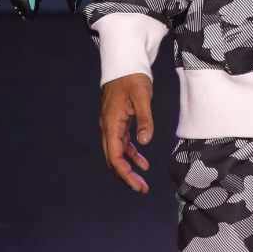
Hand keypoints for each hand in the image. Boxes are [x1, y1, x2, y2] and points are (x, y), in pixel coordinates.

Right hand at [100, 73, 154, 194]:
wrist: (125, 62)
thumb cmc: (133, 77)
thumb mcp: (142, 97)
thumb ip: (144, 120)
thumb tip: (144, 141)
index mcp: (111, 124)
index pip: (115, 156)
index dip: (125, 174)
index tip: (138, 186)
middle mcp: (108, 127)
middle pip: (114, 159)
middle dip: (126, 176)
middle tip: (142, 189)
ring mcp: (112, 125)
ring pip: (118, 153)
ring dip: (129, 168)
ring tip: (143, 182)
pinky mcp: (118, 122)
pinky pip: (122, 144)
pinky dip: (132, 154)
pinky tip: (143, 163)